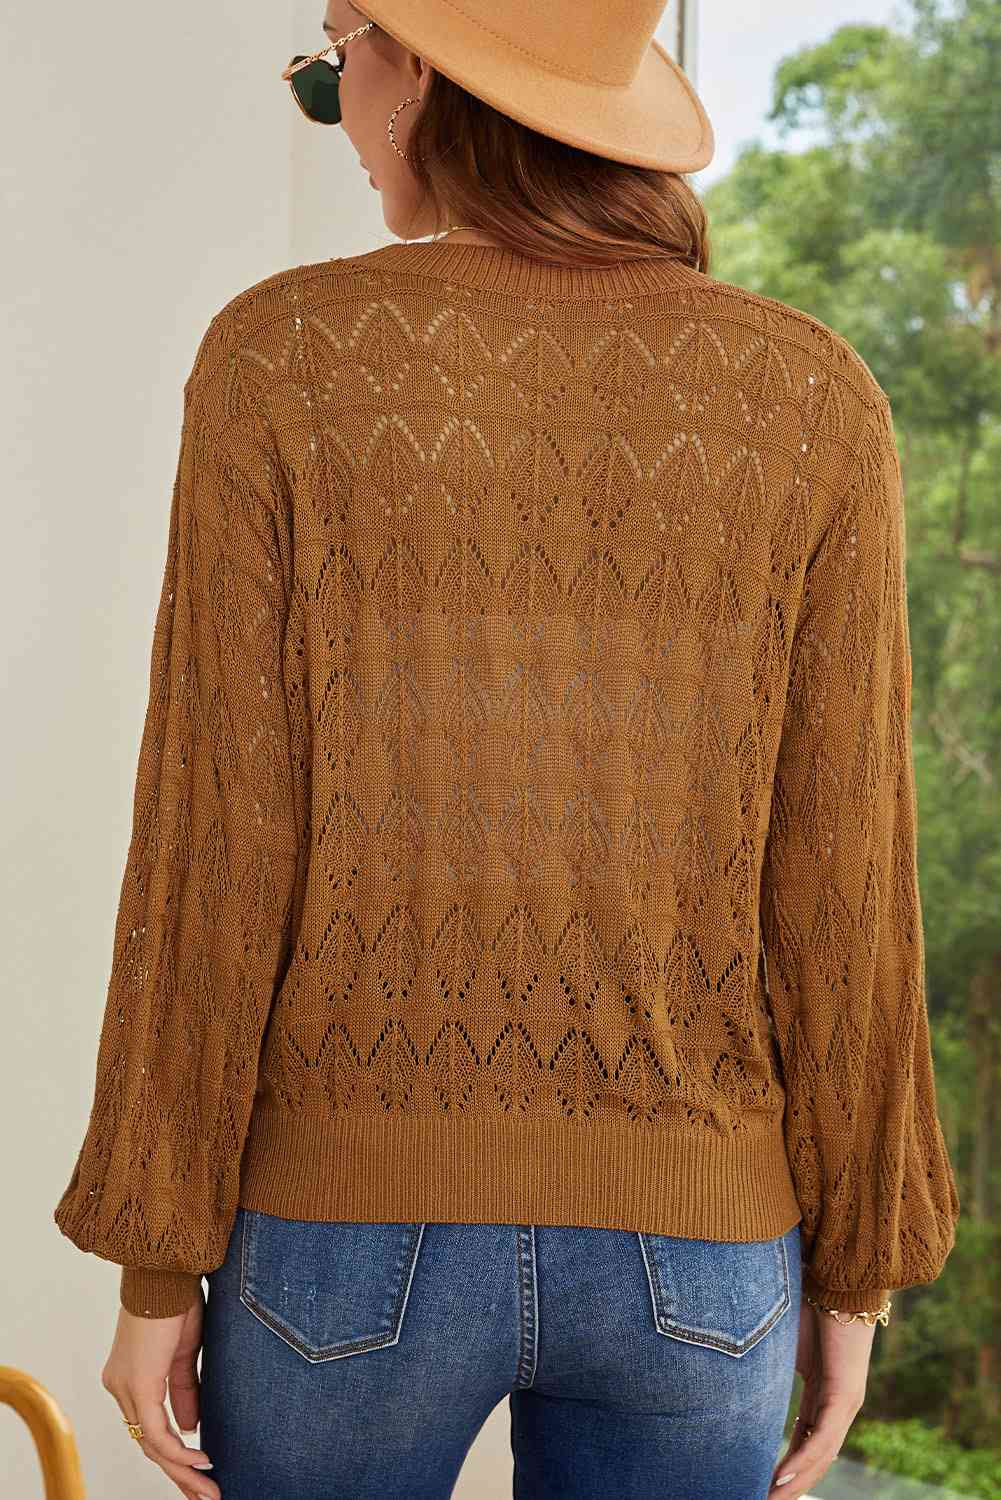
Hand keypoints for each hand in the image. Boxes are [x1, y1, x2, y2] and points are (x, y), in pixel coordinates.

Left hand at [101, 1288, 220, 1499]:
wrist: (167, 1273)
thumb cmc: (176, 1302)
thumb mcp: (184, 1353)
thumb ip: (185, 1391)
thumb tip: (192, 1428)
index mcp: (129, 1378)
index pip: (149, 1428)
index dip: (175, 1453)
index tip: (201, 1470)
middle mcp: (120, 1387)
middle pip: (148, 1445)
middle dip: (179, 1474)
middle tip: (204, 1495)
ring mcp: (126, 1388)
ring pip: (152, 1445)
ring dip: (183, 1470)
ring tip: (208, 1488)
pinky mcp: (139, 1384)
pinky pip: (156, 1433)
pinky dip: (179, 1451)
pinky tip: (200, 1461)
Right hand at [767, 1298, 874, 1497]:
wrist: (836, 1279)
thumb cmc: (808, 1299)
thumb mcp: (779, 1340)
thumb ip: (766, 1359)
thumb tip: (730, 1357)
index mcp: (824, 1393)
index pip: (804, 1439)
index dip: (784, 1464)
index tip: (761, 1481)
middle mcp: (838, 1403)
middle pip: (814, 1456)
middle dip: (788, 1483)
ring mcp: (845, 1401)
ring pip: (820, 1455)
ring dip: (794, 1481)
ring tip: (769, 1498)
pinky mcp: (846, 1394)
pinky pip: (823, 1438)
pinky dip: (803, 1460)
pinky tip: (784, 1477)